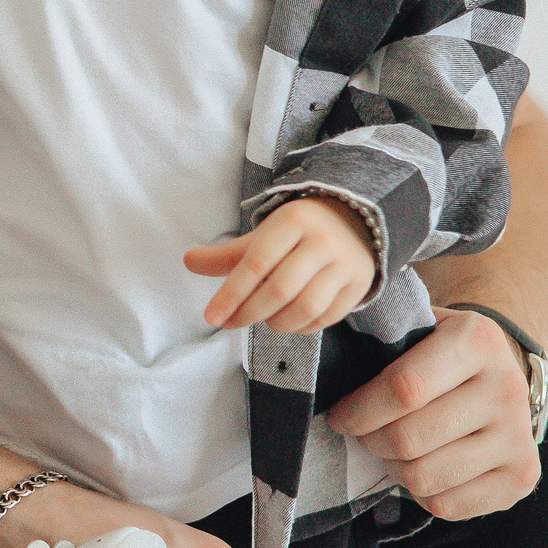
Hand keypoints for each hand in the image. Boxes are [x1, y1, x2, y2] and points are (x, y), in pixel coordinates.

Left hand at [185, 196, 375, 332]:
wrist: (352, 220)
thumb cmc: (296, 231)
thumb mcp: (262, 235)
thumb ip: (227, 254)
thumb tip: (188, 262)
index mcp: (293, 221)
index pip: (256, 264)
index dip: (231, 294)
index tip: (211, 317)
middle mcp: (322, 241)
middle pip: (280, 290)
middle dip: (249, 312)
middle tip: (231, 322)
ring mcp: (345, 264)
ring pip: (306, 308)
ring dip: (277, 323)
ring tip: (263, 319)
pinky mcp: (359, 285)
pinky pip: (327, 318)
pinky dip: (301, 327)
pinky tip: (287, 322)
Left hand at [327, 305, 541, 519]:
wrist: (503, 373)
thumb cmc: (439, 353)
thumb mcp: (417, 328)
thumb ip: (380, 339)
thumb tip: (331, 360)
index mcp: (478, 340)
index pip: (403, 388)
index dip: (359, 410)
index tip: (339, 416)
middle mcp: (507, 388)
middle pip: (409, 438)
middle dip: (371, 441)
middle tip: (364, 434)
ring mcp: (519, 436)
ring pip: (424, 477)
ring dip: (394, 469)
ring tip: (392, 451)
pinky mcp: (523, 476)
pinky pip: (448, 505)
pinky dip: (421, 494)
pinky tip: (425, 467)